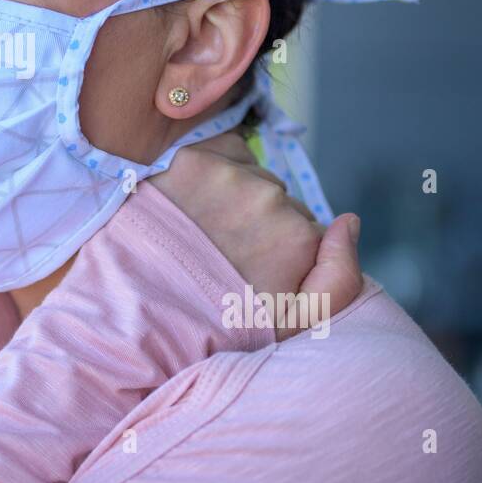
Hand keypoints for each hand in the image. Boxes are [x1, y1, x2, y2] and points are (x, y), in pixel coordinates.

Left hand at [146, 132, 363, 339]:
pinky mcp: (191, 157)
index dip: (284, 257)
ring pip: (253, 180)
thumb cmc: (213, 328)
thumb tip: (349, 221)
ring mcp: (226, 175)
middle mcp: (267, 198)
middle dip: (260, 229)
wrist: (131, 311)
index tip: (255, 276)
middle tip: (222, 260)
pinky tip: (195, 205)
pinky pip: (228, 154)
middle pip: (280, 205)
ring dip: (236, 201)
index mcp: (298, 238)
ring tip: (202, 237)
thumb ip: (340, 280)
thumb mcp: (291, 326)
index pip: (309, 233)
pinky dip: (218, 172)